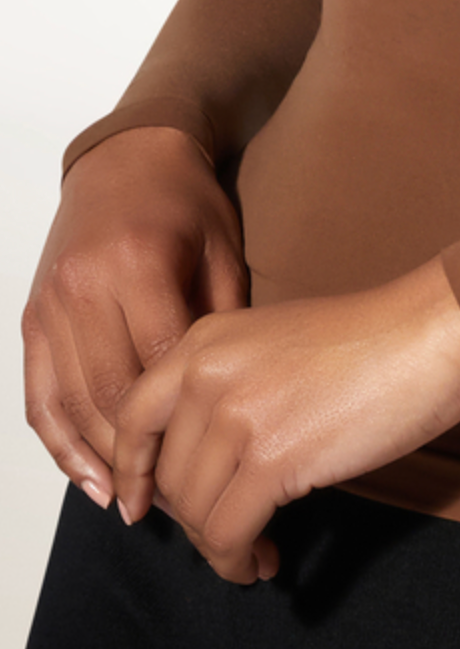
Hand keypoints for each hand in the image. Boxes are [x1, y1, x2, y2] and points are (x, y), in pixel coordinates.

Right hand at [22, 125, 247, 508]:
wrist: (128, 154)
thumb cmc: (186, 201)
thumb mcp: (223, 249)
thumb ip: (223, 321)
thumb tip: (228, 400)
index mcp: (139, 264)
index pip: (160, 364)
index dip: (183, 422)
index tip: (209, 462)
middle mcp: (85, 286)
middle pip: (111, 393)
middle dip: (142, 455)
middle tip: (176, 501)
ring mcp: (52, 303)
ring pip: (72, 403)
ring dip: (101, 461)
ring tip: (135, 503)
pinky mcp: (33, 317)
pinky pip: (40, 394)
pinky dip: (60, 443)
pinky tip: (89, 477)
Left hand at [110, 258, 459, 583]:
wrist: (431, 332)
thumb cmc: (372, 337)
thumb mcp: (275, 341)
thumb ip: (228, 383)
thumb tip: (201, 459)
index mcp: (206, 339)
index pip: (133, 416)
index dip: (131, 470)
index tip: (139, 505)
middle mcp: (209, 372)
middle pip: (169, 476)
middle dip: (195, 517)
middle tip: (228, 533)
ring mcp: (238, 414)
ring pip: (196, 512)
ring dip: (220, 546)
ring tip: (253, 552)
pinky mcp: (274, 457)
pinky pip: (229, 534)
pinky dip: (239, 561)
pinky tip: (264, 560)